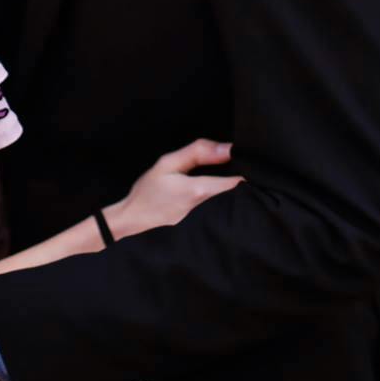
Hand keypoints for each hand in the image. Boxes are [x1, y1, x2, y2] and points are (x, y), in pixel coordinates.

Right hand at [105, 138, 241, 238]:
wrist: (131, 221)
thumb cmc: (148, 192)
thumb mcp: (167, 164)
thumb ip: (198, 152)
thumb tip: (228, 148)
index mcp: (199, 191)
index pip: (240, 183)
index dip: (247, 173)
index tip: (245, 165)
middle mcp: (206, 211)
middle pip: (240, 198)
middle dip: (243, 185)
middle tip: (239, 174)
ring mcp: (205, 225)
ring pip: (231, 208)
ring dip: (233, 197)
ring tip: (228, 186)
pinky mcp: (202, 232)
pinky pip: (221, 217)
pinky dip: (223, 208)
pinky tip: (215, 202)